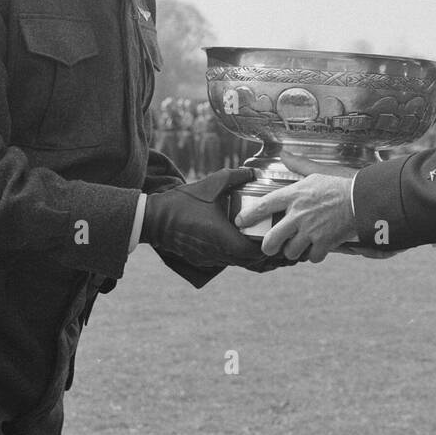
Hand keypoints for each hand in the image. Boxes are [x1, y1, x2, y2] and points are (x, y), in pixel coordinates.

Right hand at [143, 168, 293, 271]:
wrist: (154, 219)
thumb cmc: (182, 202)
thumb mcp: (211, 184)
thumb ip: (235, 177)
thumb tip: (253, 171)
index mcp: (224, 238)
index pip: (255, 252)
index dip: (270, 248)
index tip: (281, 237)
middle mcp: (219, 252)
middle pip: (251, 262)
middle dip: (268, 254)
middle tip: (281, 244)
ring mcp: (210, 258)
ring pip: (239, 263)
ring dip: (253, 256)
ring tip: (267, 245)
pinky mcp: (203, 259)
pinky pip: (227, 261)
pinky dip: (239, 256)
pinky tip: (244, 244)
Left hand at [236, 153, 357, 263]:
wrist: (362, 199)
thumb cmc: (340, 184)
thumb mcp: (317, 172)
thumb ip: (298, 165)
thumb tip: (285, 154)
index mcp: (294, 196)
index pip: (263, 206)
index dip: (248, 216)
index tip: (241, 222)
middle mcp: (298, 215)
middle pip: (271, 240)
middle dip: (268, 247)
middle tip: (271, 247)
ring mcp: (310, 231)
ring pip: (291, 251)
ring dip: (294, 251)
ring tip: (299, 245)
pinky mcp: (323, 243)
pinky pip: (312, 257)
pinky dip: (314, 254)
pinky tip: (317, 248)